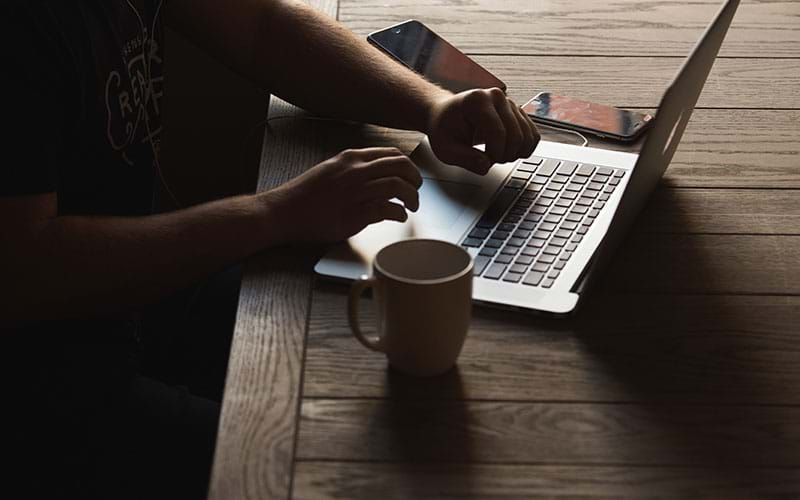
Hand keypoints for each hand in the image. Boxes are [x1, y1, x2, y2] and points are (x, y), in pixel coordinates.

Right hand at [265, 147, 422, 242]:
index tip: (410, 175)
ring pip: (399, 186)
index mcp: (350, 158)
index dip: (407, 165)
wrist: (284, 212)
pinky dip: (400, 213)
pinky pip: (389, 209)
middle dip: (415, 178)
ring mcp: (357, 191)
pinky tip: (399, 217)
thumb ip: (352, 169)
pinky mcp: (356, 213)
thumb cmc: (304, 196)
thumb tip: (374, 175)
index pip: (390, 154)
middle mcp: (356, 171)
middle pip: (401, 166)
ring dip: (412, 197)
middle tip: (417, 189)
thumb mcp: (330, 170)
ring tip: (412, 206)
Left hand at [426, 88, 539, 173]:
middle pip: (516, 135)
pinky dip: (524, 148)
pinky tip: (509, 151)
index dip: (494, 154)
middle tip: (490, 159)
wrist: (447, 115)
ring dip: (515, 153)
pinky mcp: (518, 112)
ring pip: (528, 136)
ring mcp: (509, 102)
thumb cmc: (444, 129)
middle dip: (505, 155)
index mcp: (477, 101)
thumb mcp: (445, 148)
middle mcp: (496, 97)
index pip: (498, 132)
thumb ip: (464, 159)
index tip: (484, 160)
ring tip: (498, 154)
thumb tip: (485, 166)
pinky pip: (533, 134)